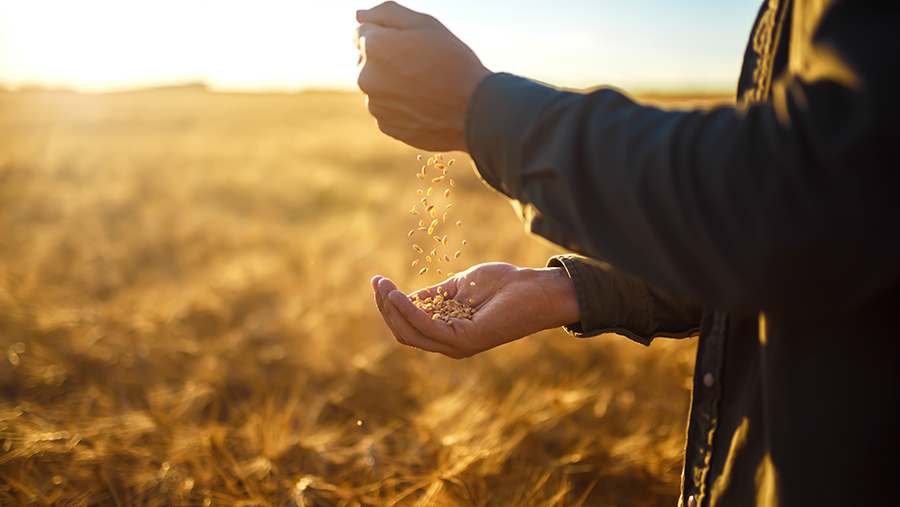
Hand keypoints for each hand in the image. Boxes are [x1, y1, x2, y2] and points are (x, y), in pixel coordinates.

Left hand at [354, 1, 490, 151]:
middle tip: (421, 66)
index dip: (387, 35)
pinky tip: (423, 104)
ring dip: (392, 84)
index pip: (362, 33)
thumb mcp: (425, 24)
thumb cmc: (454, 63)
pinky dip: (400, 106)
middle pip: (366, 61)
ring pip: (377, 87)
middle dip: (385, 60)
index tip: (410, 45)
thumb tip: (360, 15)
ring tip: (425, 87)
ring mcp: (375, 105)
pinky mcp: (386, 126)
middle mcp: (367, 77)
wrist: (473, 112)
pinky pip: (387, 109)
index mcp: (374, 47)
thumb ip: (387, 13)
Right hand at [371, 263, 579, 358]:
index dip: (389, 305)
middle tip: (376, 282)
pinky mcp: (465, 340)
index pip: (407, 326)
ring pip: (410, 333)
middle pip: (403, 332)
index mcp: (447, 332)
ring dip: (392, 309)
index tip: (378, 282)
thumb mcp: (458, 287)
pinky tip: (399, 294)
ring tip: (383, 287)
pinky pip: (427, 327)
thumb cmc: (503, 285)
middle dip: (385, 308)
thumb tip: (403, 296)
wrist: (534, 289)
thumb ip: (433, 295)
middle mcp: (449, 344)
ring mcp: (457, 345)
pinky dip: (409, 311)